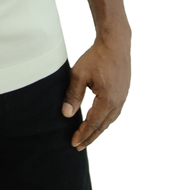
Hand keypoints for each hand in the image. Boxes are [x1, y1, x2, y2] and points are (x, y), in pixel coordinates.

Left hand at [61, 35, 130, 150]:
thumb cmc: (97, 56)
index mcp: (107, 100)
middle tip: (79, 146)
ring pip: (110, 119)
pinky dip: (105, 119)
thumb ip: (73, 95)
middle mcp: (118, 102)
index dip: (83, 134)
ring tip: (88, 136)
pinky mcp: (124, 91)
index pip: (93, 123)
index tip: (74, 143)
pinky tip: (100, 119)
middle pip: (103, 125)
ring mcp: (123, 97)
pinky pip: (114, 111)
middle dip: (90, 136)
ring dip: (99, 129)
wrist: (115, 43)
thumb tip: (67, 114)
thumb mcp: (79, 74)